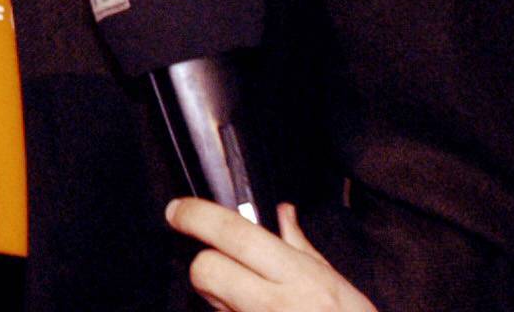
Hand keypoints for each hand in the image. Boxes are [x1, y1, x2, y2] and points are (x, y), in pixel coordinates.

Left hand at [169, 199, 377, 311]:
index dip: (197, 217)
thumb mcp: (337, 284)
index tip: (177, 211)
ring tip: (252, 304)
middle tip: (226, 271)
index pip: (233, 234)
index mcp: (299, 277)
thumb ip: (300, 247)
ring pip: (211, 302)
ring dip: (221, 300)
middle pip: (205, 270)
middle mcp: (275, 304)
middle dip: (207, 267)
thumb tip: (282, 212)